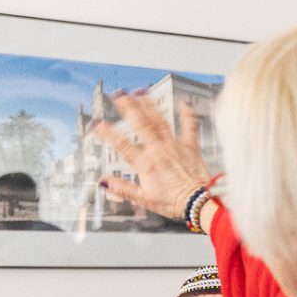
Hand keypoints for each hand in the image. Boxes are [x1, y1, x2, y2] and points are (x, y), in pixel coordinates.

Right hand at [91, 93, 215, 222]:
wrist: (200, 203)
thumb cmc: (176, 202)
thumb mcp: (145, 199)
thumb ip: (123, 188)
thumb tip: (104, 182)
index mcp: (146, 164)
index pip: (121, 145)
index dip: (107, 133)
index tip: (96, 123)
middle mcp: (159, 151)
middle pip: (141, 124)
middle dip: (129, 107)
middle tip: (119, 94)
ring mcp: (175, 147)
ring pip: (160, 121)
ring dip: (150, 105)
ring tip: (141, 92)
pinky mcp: (191, 147)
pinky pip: (190, 127)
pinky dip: (187, 114)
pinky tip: (184, 103)